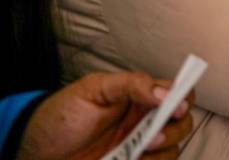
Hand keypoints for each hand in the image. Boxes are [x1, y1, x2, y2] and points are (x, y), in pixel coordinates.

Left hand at [18, 71, 193, 159]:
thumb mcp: (94, 89)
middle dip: (174, 130)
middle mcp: (145, 122)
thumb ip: (131, 84)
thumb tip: (165, 92)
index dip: (184, 98)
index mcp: (141, 97)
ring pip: (172, 150)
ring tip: (139, 152)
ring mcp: (138, 147)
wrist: (36, 151)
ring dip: (163, 153)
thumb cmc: (62, 114)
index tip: (176, 107)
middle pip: (182, 124)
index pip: (178, 93)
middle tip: (152, 136)